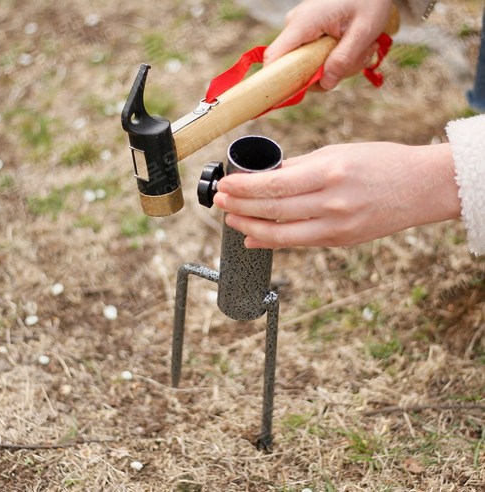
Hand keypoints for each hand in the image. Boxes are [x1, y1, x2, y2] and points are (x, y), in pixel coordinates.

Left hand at [213, 143, 460, 248]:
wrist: (421, 188)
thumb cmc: (381, 163)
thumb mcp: (339, 153)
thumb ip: (301, 166)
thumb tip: (268, 174)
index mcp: (328, 172)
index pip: (274, 185)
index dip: (244, 188)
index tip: (224, 186)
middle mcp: (330, 202)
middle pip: (272, 210)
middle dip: (239, 206)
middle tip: (218, 202)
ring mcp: (336, 226)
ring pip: (281, 233)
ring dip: (250, 227)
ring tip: (230, 220)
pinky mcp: (340, 241)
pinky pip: (298, 243)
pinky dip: (272, 241)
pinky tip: (253, 238)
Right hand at [264, 0, 393, 89]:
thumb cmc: (370, 0)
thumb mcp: (363, 32)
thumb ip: (343, 59)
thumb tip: (325, 84)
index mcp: (302, 23)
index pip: (274, 58)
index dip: (277, 80)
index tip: (294, 94)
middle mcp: (295, 26)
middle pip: (296, 67)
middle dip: (325, 74)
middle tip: (355, 63)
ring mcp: (301, 29)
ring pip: (308, 64)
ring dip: (335, 66)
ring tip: (361, 51)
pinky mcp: (308, 32)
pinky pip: (315, 56)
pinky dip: (335, 58)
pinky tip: (353, 47)